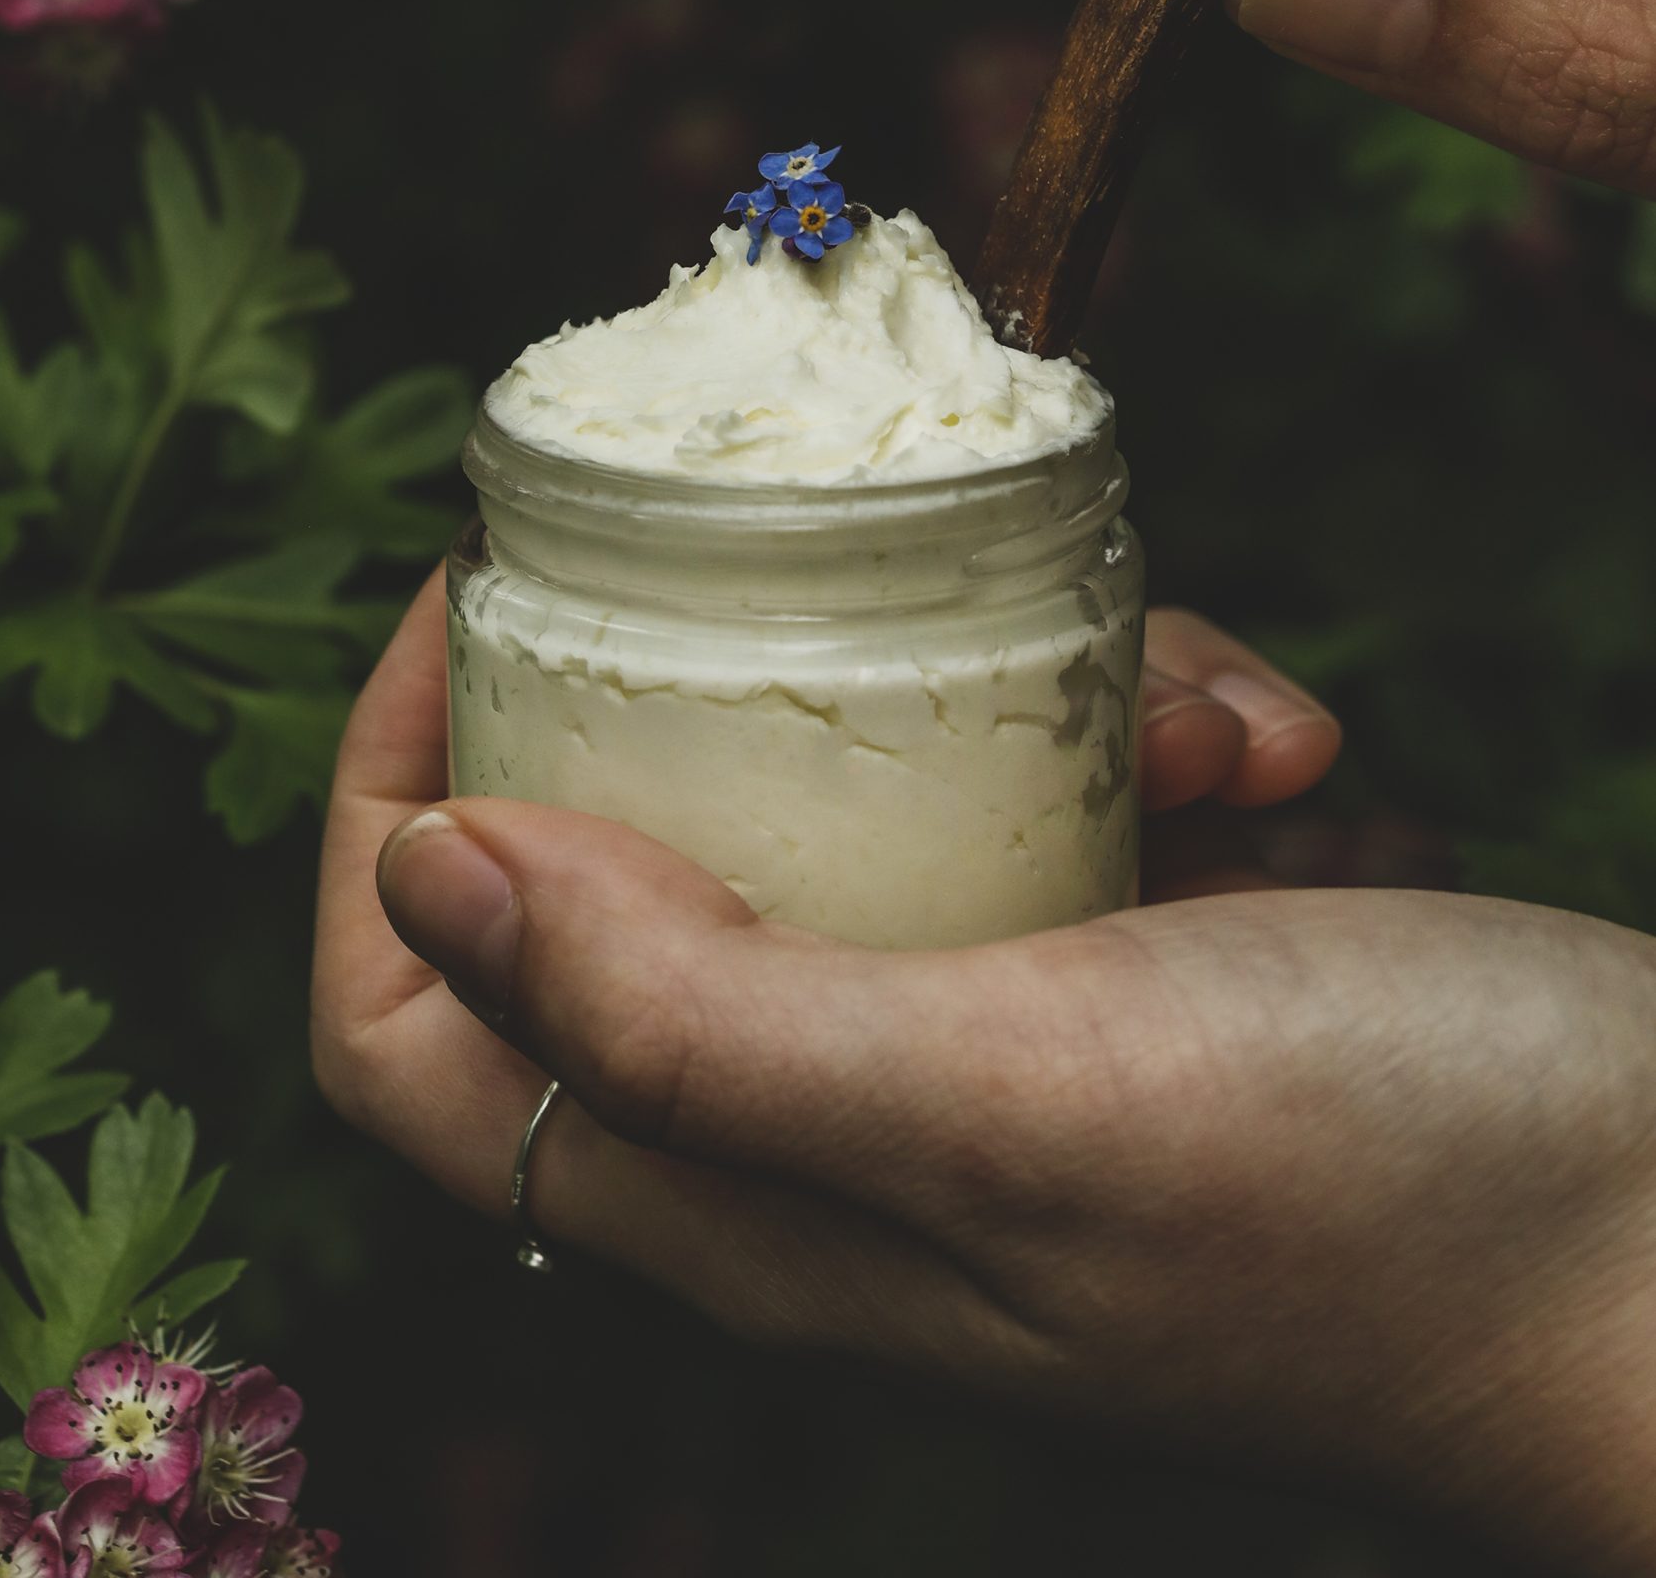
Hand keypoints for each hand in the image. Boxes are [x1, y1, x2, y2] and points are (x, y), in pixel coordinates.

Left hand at [311, 573, 1339, 1208]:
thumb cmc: (1378, 1202)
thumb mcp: (1014, 1093)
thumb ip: (700, 1017)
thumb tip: (426, 869)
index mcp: (753, 1202)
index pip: (413, 1033)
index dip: (385, 813)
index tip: (472, 604)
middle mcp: (836, 1132)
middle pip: (622, 872)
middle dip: (696, 694)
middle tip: (792, 560)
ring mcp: (989, 1046)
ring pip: (867, 793)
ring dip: (1000, 695)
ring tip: (1175, 705)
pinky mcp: (1129, 969)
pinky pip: (1054, 791)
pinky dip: (1149, 725)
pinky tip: (1277, 751)